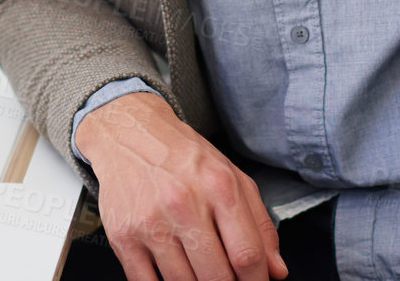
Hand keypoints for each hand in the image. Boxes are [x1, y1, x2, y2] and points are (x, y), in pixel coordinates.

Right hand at [76, 90, 287, 280]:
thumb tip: (276, 271)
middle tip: (225, 279)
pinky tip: (171, 276)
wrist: (127, 132)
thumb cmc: (182, 156)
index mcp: (218, 187)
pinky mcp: (122, 236)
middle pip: (217, 277)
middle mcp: (184, 204)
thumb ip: (259, 224)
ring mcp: (150, 222)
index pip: (247, 255)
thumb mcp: (231, 176)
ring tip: (198, 272)